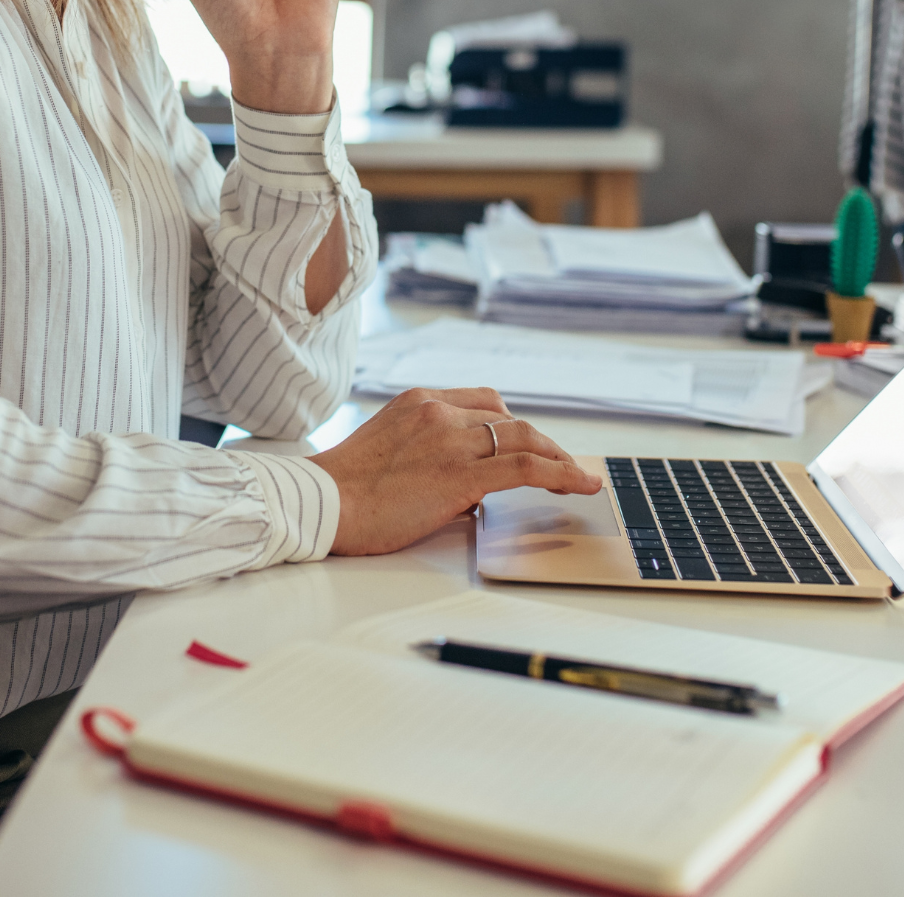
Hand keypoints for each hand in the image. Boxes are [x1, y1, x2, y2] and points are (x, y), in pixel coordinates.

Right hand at [309, 386, 601, 555]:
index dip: (513, 424)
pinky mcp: (462, 473)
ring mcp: (452, 439)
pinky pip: (526, 467)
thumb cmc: (346, 489)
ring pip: (524, 438)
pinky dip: (561, 473)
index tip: (529, 444)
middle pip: (508, 418)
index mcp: (420, 401)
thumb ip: (429, 455)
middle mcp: (439, 411)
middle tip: (560, 464)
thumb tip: (466, 490)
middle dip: (541, 442)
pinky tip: (580, 485)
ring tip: (577, 477)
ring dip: (557, 457)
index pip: (484, 401)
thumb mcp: (389, 450)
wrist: (323, 502)